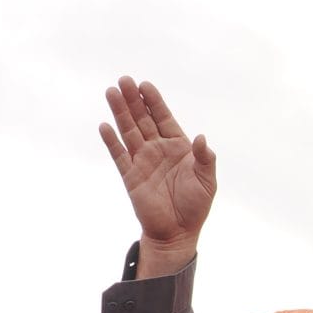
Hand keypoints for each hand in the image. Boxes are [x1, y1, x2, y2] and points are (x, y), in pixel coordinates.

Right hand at [98, 77, 216, 270]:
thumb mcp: (207, 180)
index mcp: (178, 146)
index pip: (163, 118)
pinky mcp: (130, 176)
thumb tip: (201, 138)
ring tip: (111, 92)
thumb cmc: (195, 206)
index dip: (154, 101)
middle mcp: (158, 150)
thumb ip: (205, 158)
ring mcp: (142, 161)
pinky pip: (119, 155)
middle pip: (143, 119)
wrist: (177, 233)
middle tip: (123, 79)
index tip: (145, 85)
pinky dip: (111, 141)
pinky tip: (105, 126)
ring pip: (129, 131)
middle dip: (133, 100)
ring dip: (120, 112)